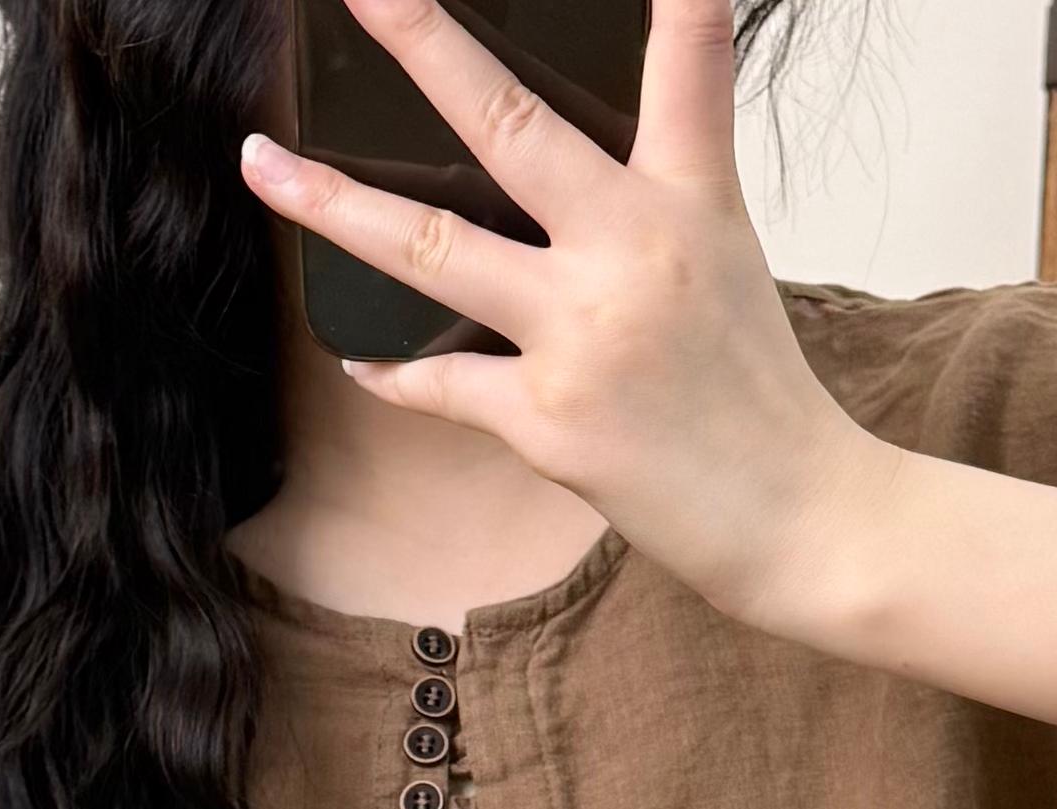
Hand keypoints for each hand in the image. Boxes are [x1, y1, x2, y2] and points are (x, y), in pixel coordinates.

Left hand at [238, 0, 901, 628]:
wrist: (793, 513)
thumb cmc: (754, 389)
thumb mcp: (722, 259)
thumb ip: (649, 197)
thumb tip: (548, 171)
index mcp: (689, 200)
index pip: (684, 64)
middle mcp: (631, 251)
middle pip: (509, 125)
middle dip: (423, 42)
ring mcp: (581, 335)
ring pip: (431, 248)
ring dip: (334, 206)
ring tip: (263, 164)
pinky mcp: (548, 420)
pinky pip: (441, 383)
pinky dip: (395, 374)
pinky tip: (357, 360)